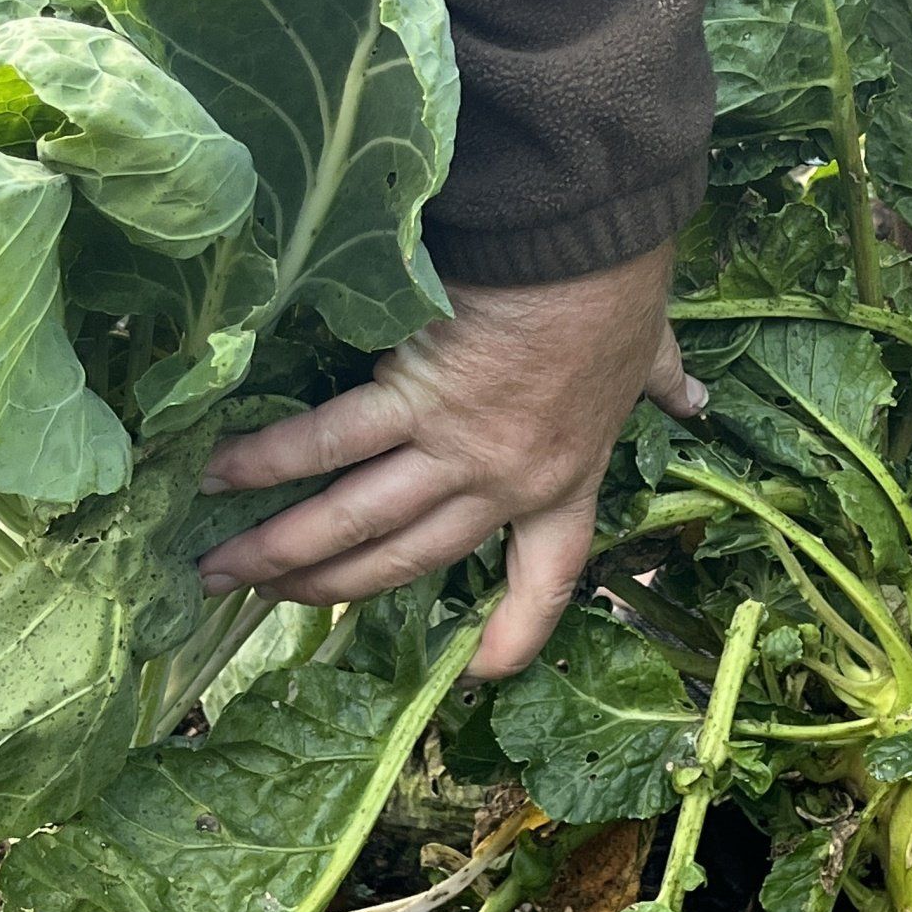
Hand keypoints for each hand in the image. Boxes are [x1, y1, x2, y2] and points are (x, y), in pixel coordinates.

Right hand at [195, 242, 702, 675]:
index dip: (521, 626)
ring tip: (221, 567)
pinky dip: (270, 460)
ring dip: (283, 546)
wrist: (587, 242)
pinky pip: (330, 440)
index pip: (551, 571)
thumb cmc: (617, 287)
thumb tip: (694, 398)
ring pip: (359, 515)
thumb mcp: (648, 352)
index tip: (485, 669)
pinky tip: (217, 475)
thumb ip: (661, 381)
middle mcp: (507, 480)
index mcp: (570, 477)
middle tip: (271, 601)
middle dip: (334, 584)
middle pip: (412, 555)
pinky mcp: (414, 396)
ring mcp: (457, 447)